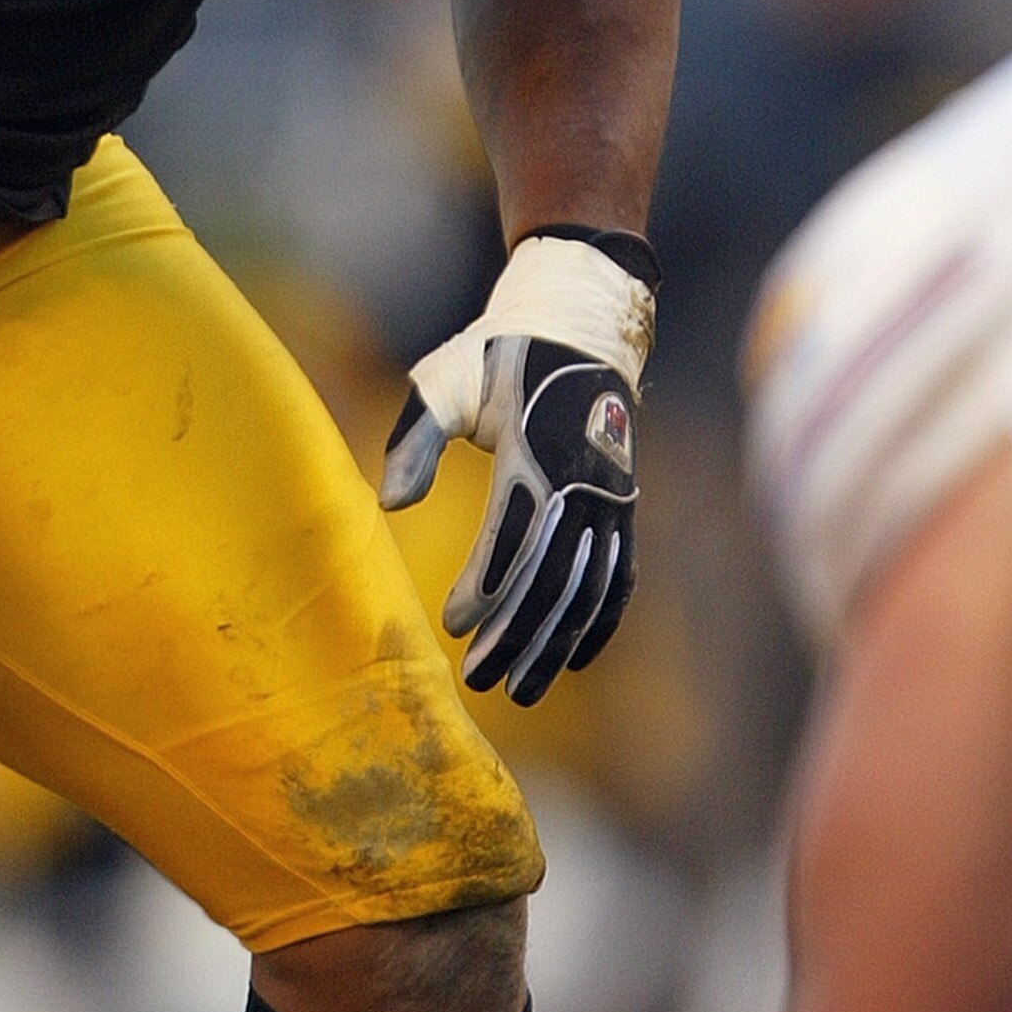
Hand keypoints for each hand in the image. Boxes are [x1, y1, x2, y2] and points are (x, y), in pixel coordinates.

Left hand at [381, 230, 656, 704]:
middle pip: (554, 575)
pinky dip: (602, 621)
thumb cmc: (496, 354)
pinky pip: (620, 575)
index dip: (485, 585)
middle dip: (517, 634)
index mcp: (536, 446)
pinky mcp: (624, 506)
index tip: (451, 624)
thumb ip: (415, 440)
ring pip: (588, 587)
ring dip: (556, 642)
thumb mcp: (444, 381)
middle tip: (479, 680)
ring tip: (522, 688)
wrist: (579, 323)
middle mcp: (584, 478)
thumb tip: (388, 504)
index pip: (514, 533)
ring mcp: (611, 496)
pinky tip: (576, 659)